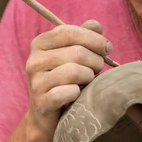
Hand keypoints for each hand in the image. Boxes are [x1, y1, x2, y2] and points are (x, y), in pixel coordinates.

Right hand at [25, 19, 112, 140]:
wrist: (46, 116)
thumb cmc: (65, 81)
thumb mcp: (73, 55)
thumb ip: (84, 37)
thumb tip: (95, 25)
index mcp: (40, 43)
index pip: (69, 32)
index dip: (93, 39)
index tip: (108, 48)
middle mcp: (34, 60)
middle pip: (76, 52)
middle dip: (95, 61)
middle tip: (97, 70)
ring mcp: (36, 82)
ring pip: (74, 71)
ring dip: (89, 77)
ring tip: (88, 82)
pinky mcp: (41, 103)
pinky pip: (69, 92)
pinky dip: (79, 94)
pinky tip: (78, 95)